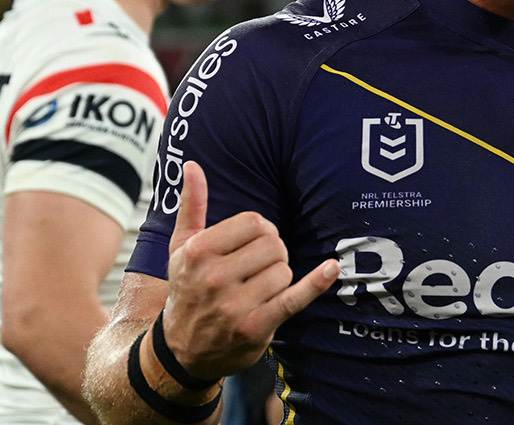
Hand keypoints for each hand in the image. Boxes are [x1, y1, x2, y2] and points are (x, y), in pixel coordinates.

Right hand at [161, 161, 339, 378]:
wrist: (183, 349)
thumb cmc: (187, 289)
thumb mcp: (181, 247)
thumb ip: (191, 205)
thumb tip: (193, 165)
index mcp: (199, 251)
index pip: (255, 222)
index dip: (262, 230)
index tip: (253, 244)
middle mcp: (215, 277)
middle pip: (274, 244)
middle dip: (273, 253)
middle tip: (256, 268)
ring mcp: (236, 304)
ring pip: (285, 270)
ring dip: (280, 276)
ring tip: (259, 288)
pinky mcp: (256, 326)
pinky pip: (295, 298)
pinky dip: (317, 283)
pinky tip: (332, 268)